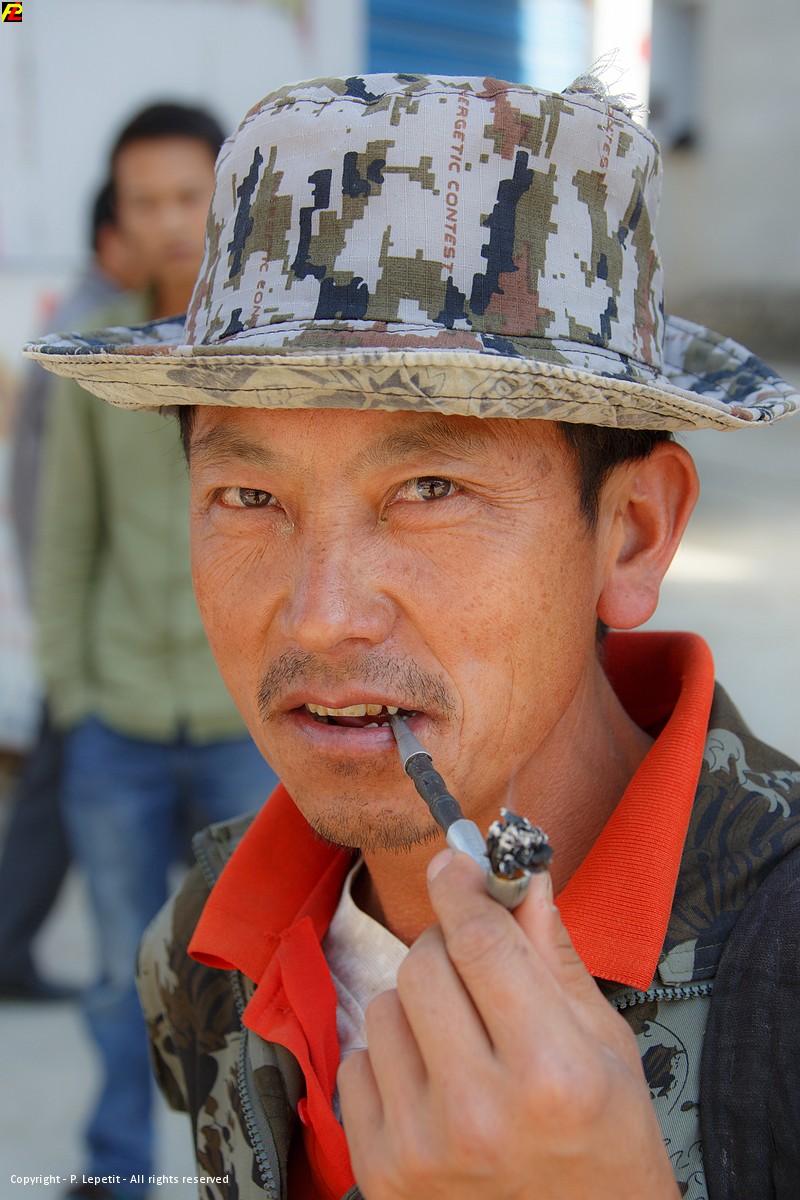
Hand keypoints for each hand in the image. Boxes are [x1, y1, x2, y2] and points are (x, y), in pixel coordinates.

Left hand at [338, 851, 679, 1199]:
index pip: (479, 943)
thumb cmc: (605, 1148)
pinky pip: (357, 1063)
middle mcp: (479, 1112)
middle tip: (476, 967)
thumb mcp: (607, 1049)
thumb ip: (554, 957)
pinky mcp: (380, 1173)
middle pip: (422, 965)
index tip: (452, 862)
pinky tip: (434, 1088)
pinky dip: (392, 1060)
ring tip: (462, 1044)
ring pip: (382, 1007)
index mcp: (551, 1073)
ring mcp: (422, 1148)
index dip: (460, 887)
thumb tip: (519, 876)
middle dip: (448, 947)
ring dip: (418, 1007)